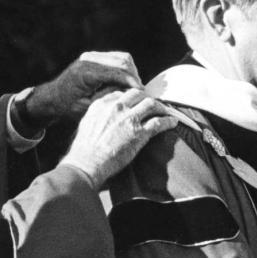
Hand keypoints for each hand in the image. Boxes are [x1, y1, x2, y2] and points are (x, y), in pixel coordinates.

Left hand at [24, 51, 143, 127]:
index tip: (143, 94)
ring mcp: (92, 56)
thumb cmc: (68, 107)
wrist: (52, 98)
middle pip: (123, 61)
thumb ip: (108, 97)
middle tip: (141, 93)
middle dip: (135, 77)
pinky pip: (117, 59)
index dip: (133, 83)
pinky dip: (125, 70)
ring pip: (123, 58)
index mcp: (86, 72)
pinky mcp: (95, 57)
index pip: (118, 72)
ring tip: (133, 89)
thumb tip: (129, 92)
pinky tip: (125, 84)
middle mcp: (89, 59)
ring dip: (131, 72)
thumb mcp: (89, 107)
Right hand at [61, 88, 175, 187]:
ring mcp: (129, 119)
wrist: (87, 164)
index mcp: (102, 104)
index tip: (136, 102)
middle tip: (152, 105)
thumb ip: (97, 116)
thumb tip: (103, 117)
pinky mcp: (140, 133)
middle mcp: (116, 108)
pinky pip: (159, 122)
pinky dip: (168, 121)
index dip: (131, 97)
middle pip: (138, 94)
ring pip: (151, 104)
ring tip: (165, 111)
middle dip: (146, 98)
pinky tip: (173, 122)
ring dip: (160, 107)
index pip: (121, 93)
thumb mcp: (86, 124)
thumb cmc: (83, 150)